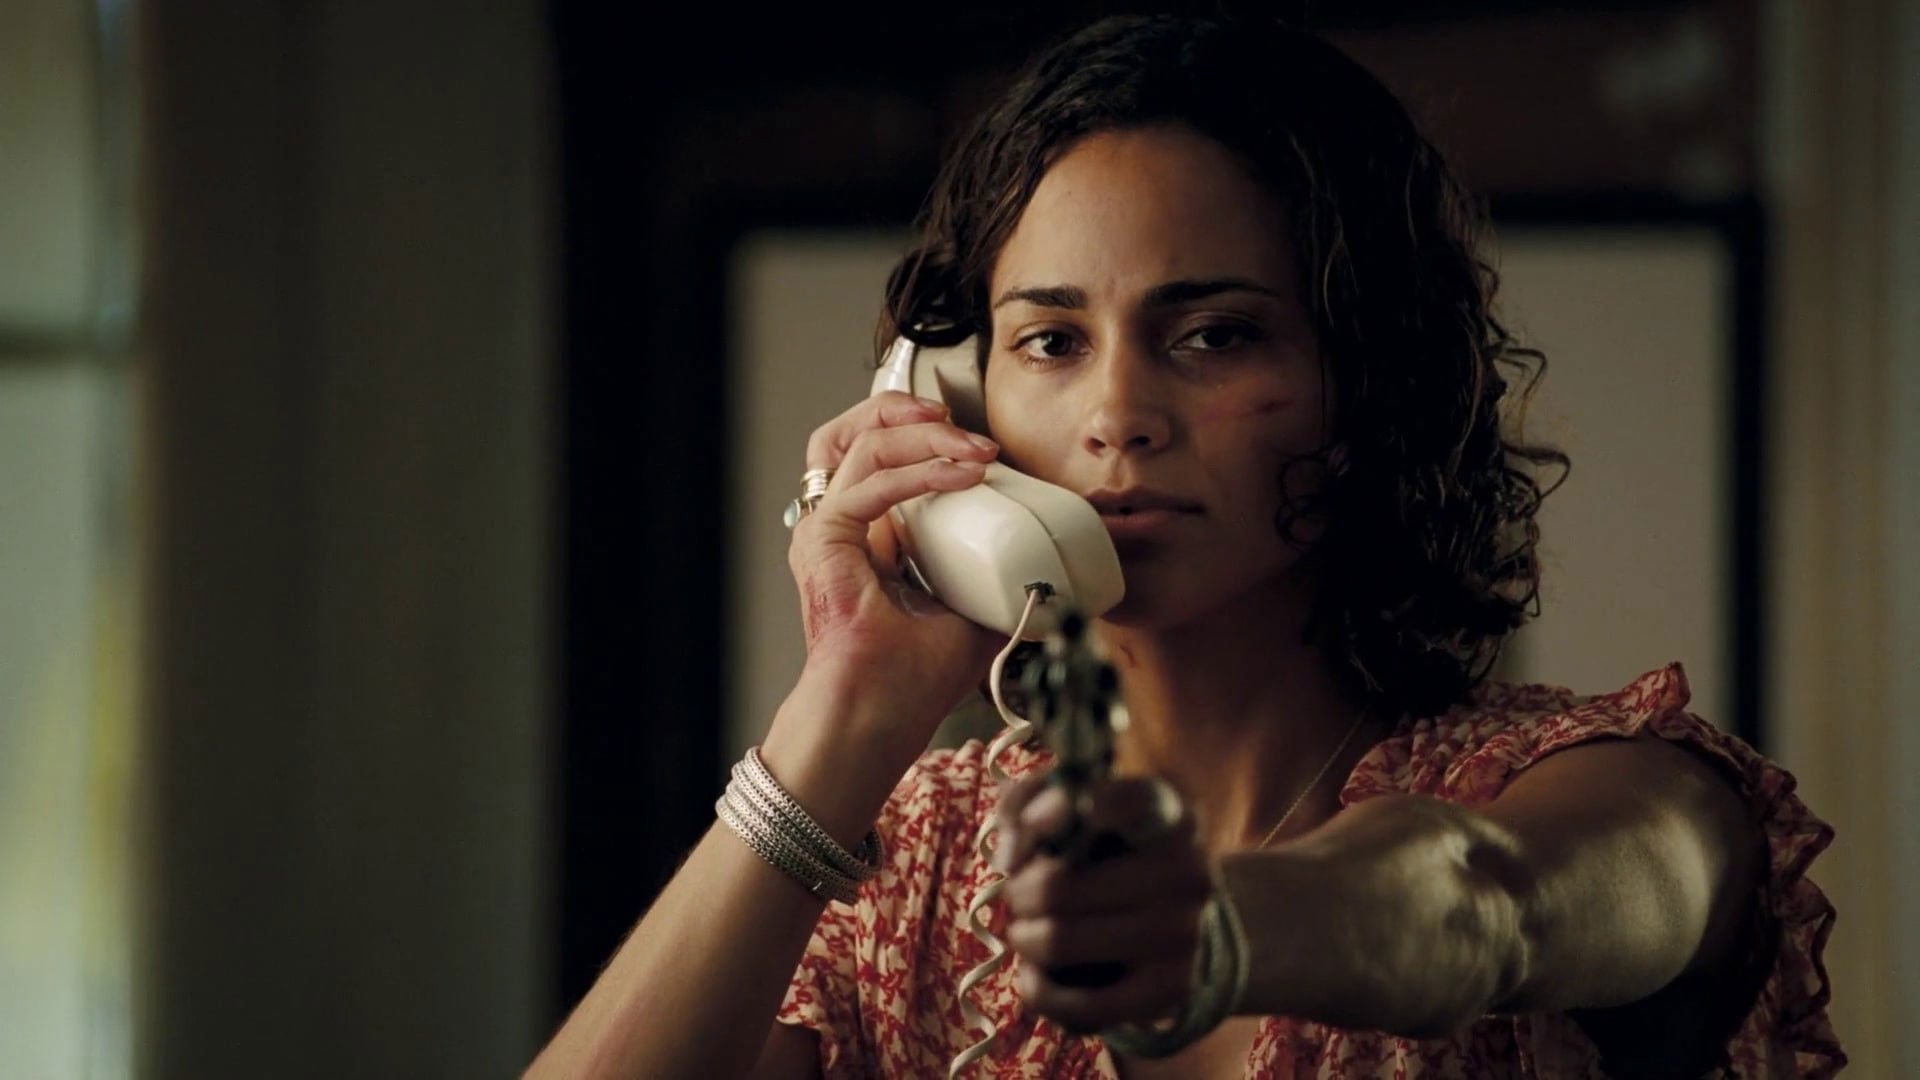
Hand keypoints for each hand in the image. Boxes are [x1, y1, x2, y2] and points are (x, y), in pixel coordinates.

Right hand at [786, 391, 1007, 733]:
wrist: (880, 718)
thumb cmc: (909, 681)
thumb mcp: (972, 614)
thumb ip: (994, 583)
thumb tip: (1050, 572)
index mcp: (866, 535)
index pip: (880, 455)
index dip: (925, 434)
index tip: (980, 446)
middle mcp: (839, 525)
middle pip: (856, 431)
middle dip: (911, 412)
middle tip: (965, 426)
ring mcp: (827, 530)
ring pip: (861, 443)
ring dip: (922, 433)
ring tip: (969, 444)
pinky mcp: (825, 541)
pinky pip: (868, 484)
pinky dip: (918, 473)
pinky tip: (961, 476)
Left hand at [995, 775, 1213, 1033]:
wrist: (1179, 922)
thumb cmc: (1110, 855)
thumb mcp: (1080, 810)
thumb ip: (1031, 801)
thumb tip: (1011, 851)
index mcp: (1170, 815)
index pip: (1124, 800)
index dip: (1061, 809)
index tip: (1032, 825)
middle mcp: (1188, 872)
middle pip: (1058, 886)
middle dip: (1019, 891)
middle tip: (1020, 894)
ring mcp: (1183, 935)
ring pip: (1059, 942)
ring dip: (1023, 937)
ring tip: (1027, 930)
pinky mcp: (1169, 992)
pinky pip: (1079, 1005)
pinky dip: (1039, 990)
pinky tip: (1036, 974)